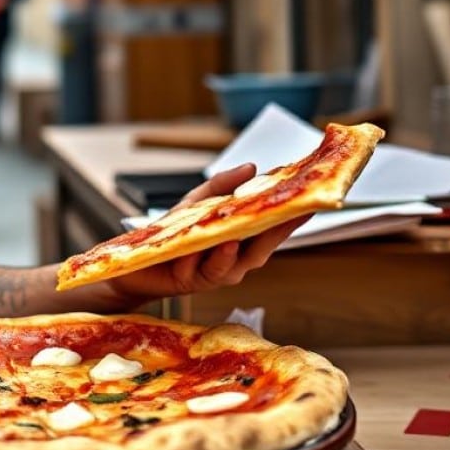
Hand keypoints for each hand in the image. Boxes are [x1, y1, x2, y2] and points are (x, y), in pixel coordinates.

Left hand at [105, 164, 310, 305]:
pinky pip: (206, 271)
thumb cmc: (171, 232)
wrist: (136, 263)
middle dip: (278, 229)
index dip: (293, 216)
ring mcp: (217, 274)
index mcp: (240, 241)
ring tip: (243, 232)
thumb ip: (221, 186)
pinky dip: (213, 259)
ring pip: (236, 262)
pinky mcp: (193, 282)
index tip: (312, 200)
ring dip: (240, 247)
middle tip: (294, 210)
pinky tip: (217, 245)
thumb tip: (251, 167)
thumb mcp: (196, 202)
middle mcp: (235, 261)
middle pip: (263, 247)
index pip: (272, 228)